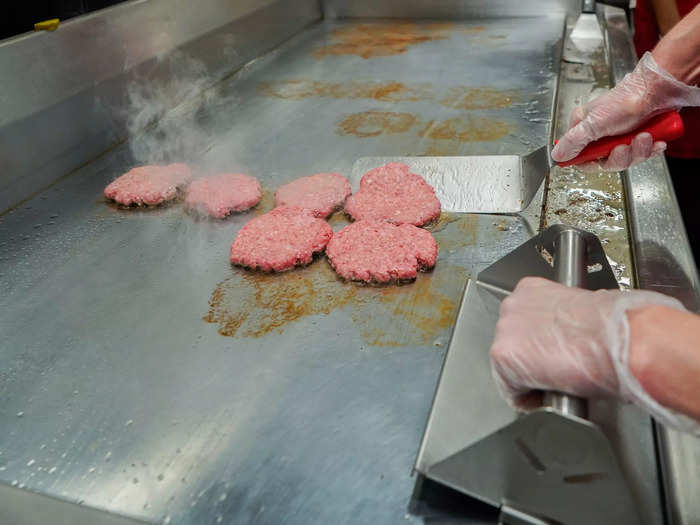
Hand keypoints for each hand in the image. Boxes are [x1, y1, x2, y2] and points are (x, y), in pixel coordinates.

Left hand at [489, 277, 692, 429]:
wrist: (619, 339)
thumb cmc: (614, 327)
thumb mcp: (583, 314)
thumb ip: (564, 323)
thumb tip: (570, 339)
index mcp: (532, 289)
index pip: (523, 325)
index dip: (541, 347)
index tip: (555, 356)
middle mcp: (512, 305)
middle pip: (513, 343)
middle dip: (533, 360)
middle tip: (558, 372)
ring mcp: (504, 330)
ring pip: (509, 366)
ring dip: (530, 379)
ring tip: (558, 384)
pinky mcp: (503, 357)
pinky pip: (511, 390)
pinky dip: (529, 400)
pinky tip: (552, 398)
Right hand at [552, 52, 699, 170]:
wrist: (658, 90)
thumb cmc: (626, 100)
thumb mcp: (592, 124)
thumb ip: (572, 142)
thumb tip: (556, 155)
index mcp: (585, 129)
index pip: (580, 156)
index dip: (589, 162)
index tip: (597, 161)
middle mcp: (601, 134)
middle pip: (605, 161)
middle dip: (620, 156)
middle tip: (625, 145)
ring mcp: (621, 136)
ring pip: (626, 159)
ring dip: (638, 151)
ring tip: (644, 136)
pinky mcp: (639, 137)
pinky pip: (643, 154)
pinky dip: (651, 149)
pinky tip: (655, 140)